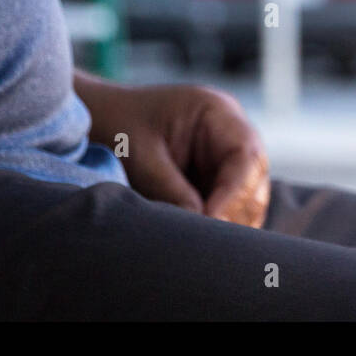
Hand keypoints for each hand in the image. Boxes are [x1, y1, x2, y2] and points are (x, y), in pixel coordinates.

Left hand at [78, 75, 269, 226]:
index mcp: (217, 112)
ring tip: (205, 243)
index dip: (236, 191)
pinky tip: (203, 239)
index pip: (245, 154)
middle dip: (237, 210)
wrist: (101, 120)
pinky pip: (231, 205)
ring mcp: (225, 155)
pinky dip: (221, 223)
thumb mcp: (143, 158)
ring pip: (248, 196)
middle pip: (254, 177)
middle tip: (210, 241)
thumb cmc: (119, 126)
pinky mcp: (216, 177)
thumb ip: (173, 191)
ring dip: (232, 221)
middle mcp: (230, 133)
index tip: (213, 219)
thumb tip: (203, 228)